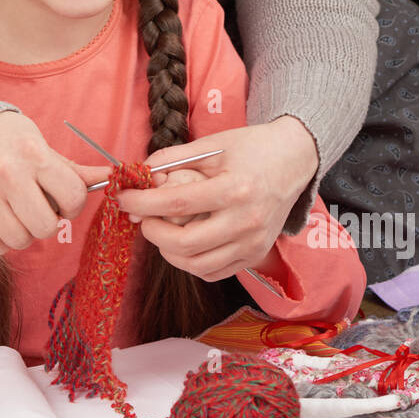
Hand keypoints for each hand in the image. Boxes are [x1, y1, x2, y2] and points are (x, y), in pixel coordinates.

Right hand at [0, 110, 112, 254]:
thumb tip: (109, 176)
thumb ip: (69, 168)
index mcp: (33, 153)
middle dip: (48, 223)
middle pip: (46, 227)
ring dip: (23, 233)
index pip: (73, 196)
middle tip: (38, 210)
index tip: (63, 200)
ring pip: (19, 240)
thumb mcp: (36, 142)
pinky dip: (0, 240)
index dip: (73, 204)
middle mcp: (7, 173)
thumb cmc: (0, 136)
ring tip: (16, 214)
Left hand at [115, 117, 317, 282]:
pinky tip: (183, 243)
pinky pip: (214, 272)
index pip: (176, 203)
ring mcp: (253, 243)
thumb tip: (140, 177)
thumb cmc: (251, 148)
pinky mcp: (255, 255)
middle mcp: (247, 221)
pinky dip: (191, 262)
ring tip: (161, 230)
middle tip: (143, 217)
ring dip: (168, 251)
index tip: (124, 199)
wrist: (294, 160)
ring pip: (197, 265)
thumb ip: (173, 159)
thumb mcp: (211, 144)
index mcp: (235, 189)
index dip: (143, 203)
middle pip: (185, 243)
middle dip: (152, 232)